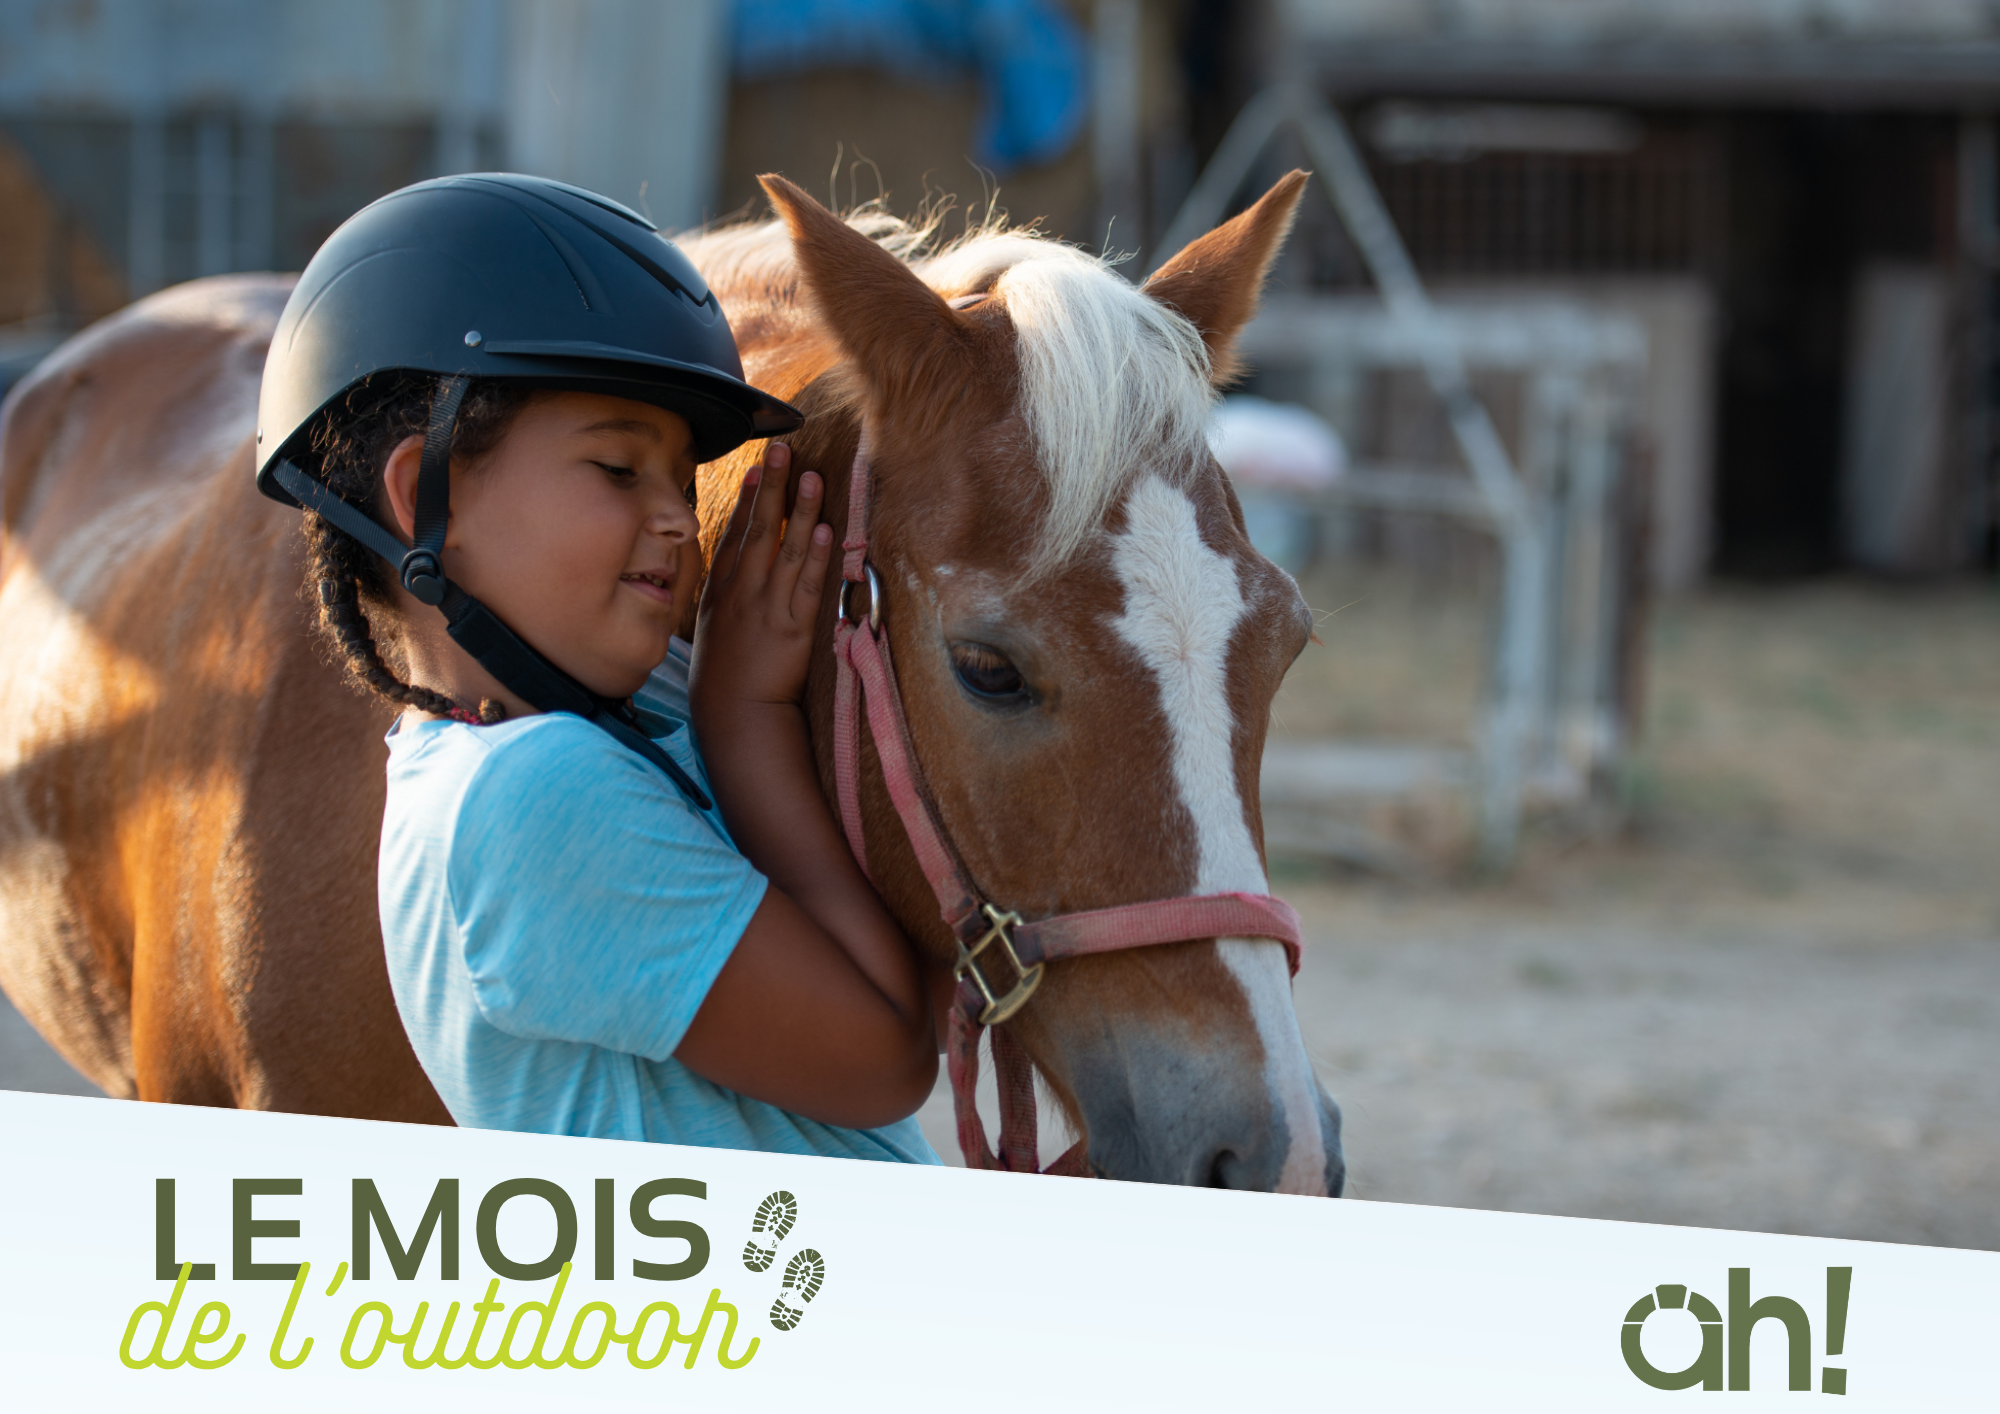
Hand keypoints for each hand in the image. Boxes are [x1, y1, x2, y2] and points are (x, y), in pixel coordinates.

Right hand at [691, 443, 832, 715]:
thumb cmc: (725, 673)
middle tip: (781, 450)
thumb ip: (726, 591)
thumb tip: (739, 564)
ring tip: (810, 475)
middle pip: (758, 530)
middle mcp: (742, 592)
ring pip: (785, 550)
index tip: (757, 468)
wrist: (735, 714)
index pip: (735, 534)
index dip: (747, 498)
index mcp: (720, 590)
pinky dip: (814, 556)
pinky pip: (806, 585)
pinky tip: (823, 529)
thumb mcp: (714, 626)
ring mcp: (767, 608)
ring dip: (799, 510)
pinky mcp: (793, 628)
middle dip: (771, 487)